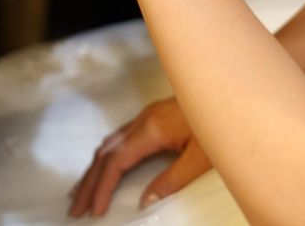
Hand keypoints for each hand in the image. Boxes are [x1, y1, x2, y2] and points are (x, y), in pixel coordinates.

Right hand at [70, 97, 211, 216]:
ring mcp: (147, 113)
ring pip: (111, 141)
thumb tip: (144, 201)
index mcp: (153, 129)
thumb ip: (171, 180)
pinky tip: (103, 163)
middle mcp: (145, 118)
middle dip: (90, 181)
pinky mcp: (153, 113)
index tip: (94, 210)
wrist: (229, 95)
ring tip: (81, 190)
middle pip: (107, 151)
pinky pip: (121, 134)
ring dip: (94, 167)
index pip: (117, 161)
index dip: (103, 187)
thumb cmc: (220, 124)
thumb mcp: (199, 158)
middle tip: (75, 207)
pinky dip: (106, 152)